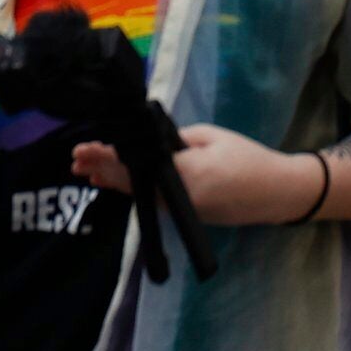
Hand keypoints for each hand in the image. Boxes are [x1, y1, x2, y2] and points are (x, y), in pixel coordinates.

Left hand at [72, 122, 315, 224]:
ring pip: (139, 194)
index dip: (106, 159)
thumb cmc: (247, 159)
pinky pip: (151, 199)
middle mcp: (176, 199)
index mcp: (183, 176)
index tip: (86, 151)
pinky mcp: (185, 214)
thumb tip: (151, 141)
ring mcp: (180, 210)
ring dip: (113, 180)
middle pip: (130, 185)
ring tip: (88, 169)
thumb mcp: (212, 137)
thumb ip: (177, 140)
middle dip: (102, 170)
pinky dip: (131, 188)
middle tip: (77, 158)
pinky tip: (115, 181)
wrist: (274, 193)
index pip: (135, 168)